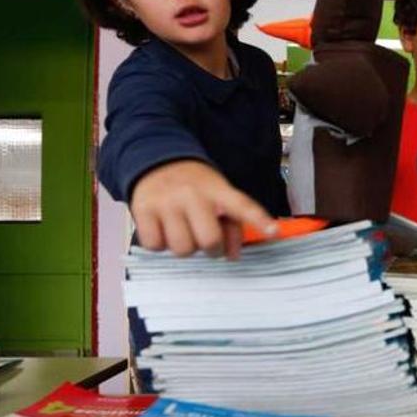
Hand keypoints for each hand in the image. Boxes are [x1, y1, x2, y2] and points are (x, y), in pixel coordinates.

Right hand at [129, 160, 276, 258]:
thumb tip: (233, 256)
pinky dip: (160, 244)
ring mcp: (166, 202)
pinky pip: (155, 245)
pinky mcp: (142, 209)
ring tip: (183, 231)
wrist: (157, 160)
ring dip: (185, 248)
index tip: (273, 230)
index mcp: (217, 190)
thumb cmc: (194, 186)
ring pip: (181, 248)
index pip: (242, 206)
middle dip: (211, 248)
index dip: (259, 219)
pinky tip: (164, 229)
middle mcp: (192, 195)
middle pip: (208, 240)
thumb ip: (232, 226)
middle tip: (207, 241)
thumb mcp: (218, 196)